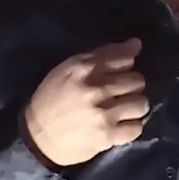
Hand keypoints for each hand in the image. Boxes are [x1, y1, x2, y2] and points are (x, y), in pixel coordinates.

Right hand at [24, 38, 148, 166]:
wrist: (38, 136)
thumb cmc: (53, 98)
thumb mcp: (70, 69)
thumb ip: (104, 55)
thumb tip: (136, 44)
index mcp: (84, 68)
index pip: (125, 59)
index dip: (125, 67)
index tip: (118, 75)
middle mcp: (95, 88)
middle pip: (137, 80)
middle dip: (131, 87)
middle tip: (120, 95)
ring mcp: (103, 113)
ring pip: (141, 103)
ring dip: (134, 107)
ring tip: (123, 111)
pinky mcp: (107, 135)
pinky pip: (136, 127)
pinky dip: (130, 127)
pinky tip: (120, 126)